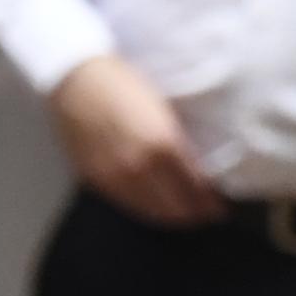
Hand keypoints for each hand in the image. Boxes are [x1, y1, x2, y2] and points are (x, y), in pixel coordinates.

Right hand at [50, 55, 225, 226]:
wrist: (74, 78)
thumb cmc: (122, 82)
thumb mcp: (162, 107)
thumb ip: (180, 140)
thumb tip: (199, 167)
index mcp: (162, 143)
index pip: (195, 187)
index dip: (211, 202)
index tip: (221, 205)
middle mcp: (139, 167)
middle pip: (176, 206)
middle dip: (196, 213)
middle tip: (209, 214)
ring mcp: (115, 177)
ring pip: (151, 211)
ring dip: (172, 217)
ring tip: (187, 215)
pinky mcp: (97, 180)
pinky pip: (128, 205)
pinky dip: (148, 210)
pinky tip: (157, 207)